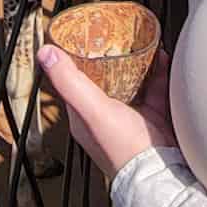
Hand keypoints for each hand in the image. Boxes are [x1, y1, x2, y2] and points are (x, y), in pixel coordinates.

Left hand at [37, 44, 175, 176]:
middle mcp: (105, 116)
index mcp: (84, 116)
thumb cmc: (123, 150)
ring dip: (135, 62)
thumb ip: (69, 82)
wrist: (160, 171)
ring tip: (140, 43)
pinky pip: (154, 88)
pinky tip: (160, 59)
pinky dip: (157, 72)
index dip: (78, 59)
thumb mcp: (91, 110)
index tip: (84, 37)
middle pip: (105, 78)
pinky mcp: (152, 117)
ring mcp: (130, 116)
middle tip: (117, 35)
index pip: (75, 81)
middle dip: (111, 56)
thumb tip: (46, 54)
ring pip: (131, 81)